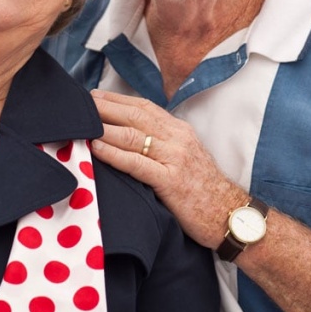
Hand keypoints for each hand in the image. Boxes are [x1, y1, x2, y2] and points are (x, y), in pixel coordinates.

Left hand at [90, 89, 246, 247]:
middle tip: (81, 103)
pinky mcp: (171, 180)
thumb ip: (162, 145)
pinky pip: (137, 163)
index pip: (144, 107)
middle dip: (106, 107)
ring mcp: (175, 158)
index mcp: (180, 131)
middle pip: (136, 116)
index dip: (118, 100)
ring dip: (105, 126)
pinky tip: (98, 148)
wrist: (229, 215)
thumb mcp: (185, 158)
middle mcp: (178, 138)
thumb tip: (131, 137)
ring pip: (134, 135)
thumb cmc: (203, 190)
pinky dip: (115, 153)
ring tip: (83, 122)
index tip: (95, 96)